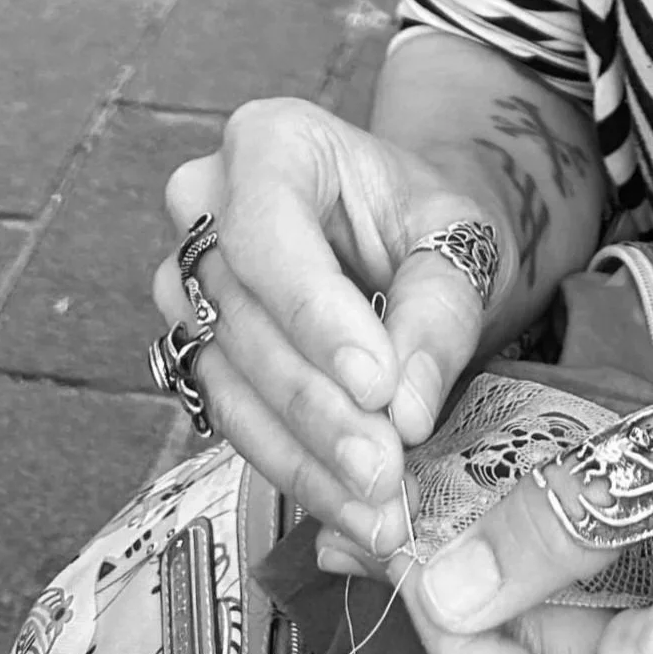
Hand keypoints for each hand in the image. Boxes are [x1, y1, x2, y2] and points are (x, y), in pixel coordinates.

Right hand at [153, 98, 517, 562]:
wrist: (411, 241)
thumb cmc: (434, 223)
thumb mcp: (461, 243)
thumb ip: (436, 312)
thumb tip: (401, 410)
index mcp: (270, 144)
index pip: (268, 235)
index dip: (317, 319)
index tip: (376, 388)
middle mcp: (206, 207)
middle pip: (245, 319)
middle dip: (320, 408)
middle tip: (383, 472)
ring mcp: (191, 282)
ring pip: (231, 381)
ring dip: (304, 455)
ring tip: (374, 510)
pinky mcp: (201, 346)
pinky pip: (234, 416)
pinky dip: (293, 467)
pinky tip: (345, 507)